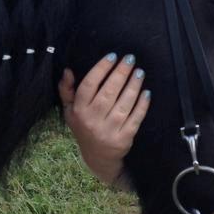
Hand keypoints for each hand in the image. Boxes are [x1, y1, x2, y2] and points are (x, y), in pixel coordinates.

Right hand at [58, 54, 150, 186]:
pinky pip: (135, 118)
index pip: (89, 85)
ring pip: (123, 104)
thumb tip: (68, 71)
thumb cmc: (84, 127)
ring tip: (139, 72)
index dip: (101, 69)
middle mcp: (92, 120)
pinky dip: (142, 105)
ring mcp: (109, 130)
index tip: (112, 56)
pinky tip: (146, 92)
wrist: (97, 157)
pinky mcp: (123, 138)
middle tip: (130, 59)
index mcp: (78, 111)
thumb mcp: (70, 111)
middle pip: (108, 92)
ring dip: (133, 86)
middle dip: (120, 73)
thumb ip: (66, 91)